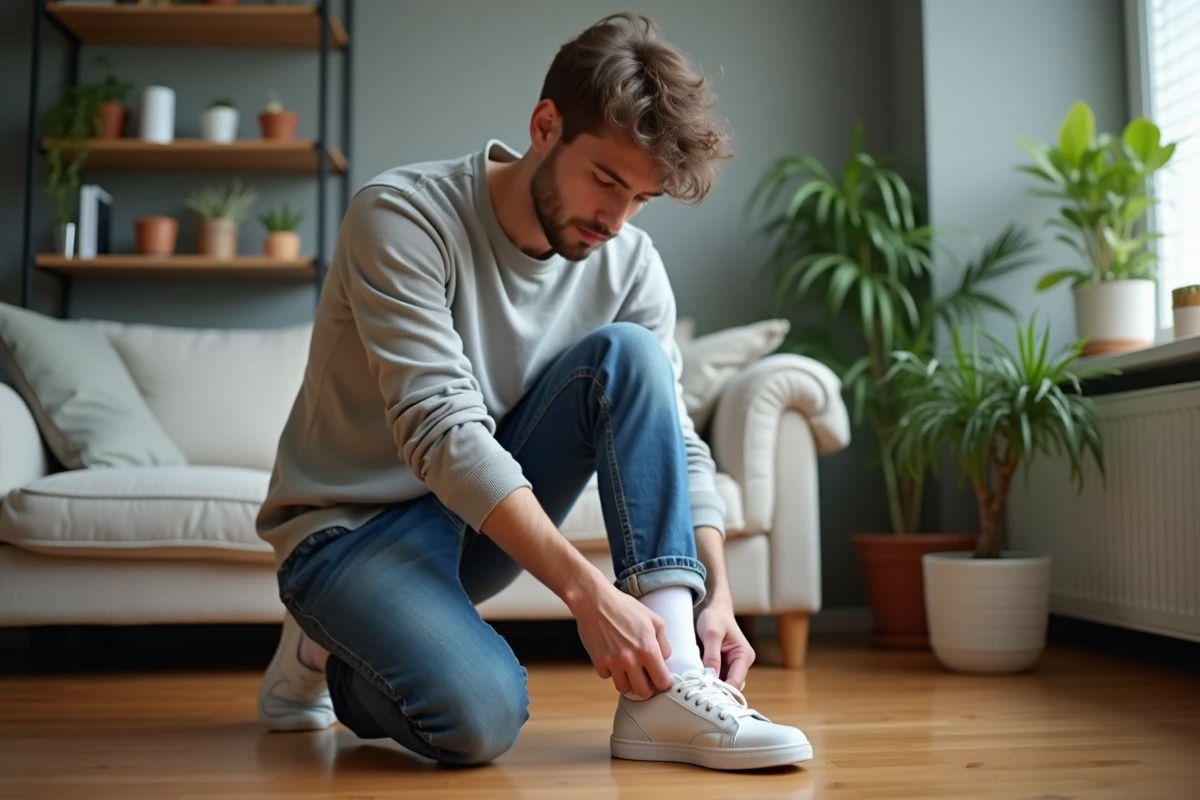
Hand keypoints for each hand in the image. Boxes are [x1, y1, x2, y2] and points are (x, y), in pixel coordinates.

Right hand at [569, 580, 674, 699]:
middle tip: (645, 677)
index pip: (662, 681)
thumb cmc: (625, 607)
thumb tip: (665, 660)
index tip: (661, 679)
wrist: (595, 601)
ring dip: (628, 682)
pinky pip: (607, 677)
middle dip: (647, 687)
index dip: (664, 682)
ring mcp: (613, 662)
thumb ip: (664, 642)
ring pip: (624, 689)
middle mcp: (631, 659)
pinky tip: (613, 659)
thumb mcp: (654, 619)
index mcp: (648, 649)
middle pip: (643, 692)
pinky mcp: (598, 661)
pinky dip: (611, 672)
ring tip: (629, 670)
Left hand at [695, 596, 754, 689]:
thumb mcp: (711, 634)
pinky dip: (708, 681)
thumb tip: (711, 678)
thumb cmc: (715, 617)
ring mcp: (732, 666)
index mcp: (744, 655)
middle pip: (731, 686)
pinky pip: (717, 678)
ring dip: (711, 687)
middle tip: (698, 693)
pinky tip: (696, 682)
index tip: (706, 695)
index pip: (736, 681)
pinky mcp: (723, 666)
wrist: (714, 609)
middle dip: (716, 690)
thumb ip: (712, 656)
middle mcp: (741, 663)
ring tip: (695, 688)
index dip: (723, 690)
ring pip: (723, 684)